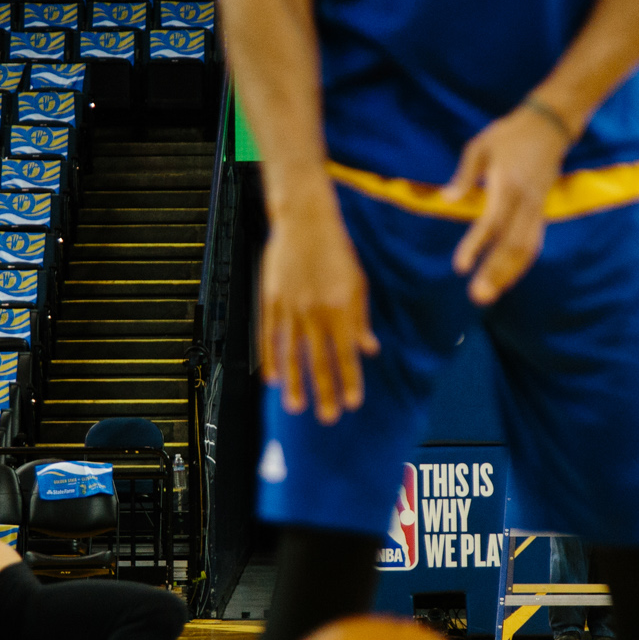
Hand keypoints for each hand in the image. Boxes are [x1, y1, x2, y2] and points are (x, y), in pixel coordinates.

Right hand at [256, 190, 378, 423]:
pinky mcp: (270, 300)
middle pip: (319, 360)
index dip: (350, 380)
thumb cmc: (336, 250)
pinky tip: (271, 378)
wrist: (305, 221)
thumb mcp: (357, 283)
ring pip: (291, 353)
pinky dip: (269, 358)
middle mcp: (315, 311)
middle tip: (327, 418)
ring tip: (295, 407)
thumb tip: (369, 350)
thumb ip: (361, 319)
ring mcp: (290, 307)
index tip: (352, 404)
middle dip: (324, 391)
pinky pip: (269, 336)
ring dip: (294, 383)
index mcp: (340, 308)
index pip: (346, 353)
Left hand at [442, 106, 570, 305]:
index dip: (476, 246)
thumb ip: (464, 175)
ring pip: (525, 248)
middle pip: (512, 244)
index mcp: (508, 184)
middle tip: (477, 296)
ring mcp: (537, 207)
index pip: (492, 222)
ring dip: (508, 274)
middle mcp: (525, 201)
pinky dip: (519, 264)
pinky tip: (506, 279)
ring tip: (488, 295)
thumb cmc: (509, 134)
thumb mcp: (480, 146)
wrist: (550, 125)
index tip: (459, 267)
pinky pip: (532, 243)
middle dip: (495, 272)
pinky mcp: (542, 211)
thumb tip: (446, 199)